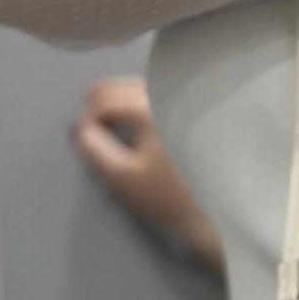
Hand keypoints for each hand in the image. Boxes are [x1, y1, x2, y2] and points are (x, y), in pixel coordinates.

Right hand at [73, 76, 224, 275]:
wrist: (218, 212)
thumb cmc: (171, 196)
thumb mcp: (122, 176)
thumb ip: (94, 148)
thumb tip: (80, 130)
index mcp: (150, 108)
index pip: (106, 102)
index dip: (88, 119)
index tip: (82, 135)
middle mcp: (171, 97)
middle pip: (127, 87)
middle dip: (104, 102)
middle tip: (91, 119)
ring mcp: (188, 103)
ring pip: (147, 88)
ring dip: (125, 98)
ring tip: (112, 115)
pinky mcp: (200, 114)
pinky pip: (164, 97)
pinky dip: (147, 102)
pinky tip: (142, 118)